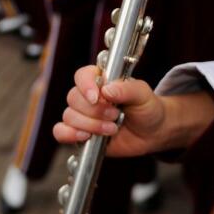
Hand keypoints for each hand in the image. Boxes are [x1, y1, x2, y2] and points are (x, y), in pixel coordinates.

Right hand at [53, 65, 213, 156]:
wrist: (153, 133)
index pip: (82, 76)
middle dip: (95, 111)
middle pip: (73, 98)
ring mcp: (83, 115)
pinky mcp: (80, 133)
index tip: (97, 98)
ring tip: (112, 129)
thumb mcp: (143, 94)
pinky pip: (61, 132)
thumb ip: (127, 89)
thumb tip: (107, 89)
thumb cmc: (147, 108)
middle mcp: (89, 96)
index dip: (85, 86)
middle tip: (115, 115)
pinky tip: (86, 137)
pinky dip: (69, 134)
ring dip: (90, 125)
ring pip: (69, 116)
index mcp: (101, 80)